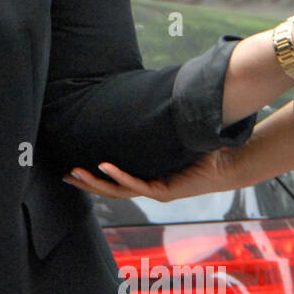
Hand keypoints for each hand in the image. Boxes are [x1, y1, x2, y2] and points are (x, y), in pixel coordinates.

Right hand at [61, 145, 241, 201]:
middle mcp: (149, 188)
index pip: (114, 181)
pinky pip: (136, 184)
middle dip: (86, 183)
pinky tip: (103, 166)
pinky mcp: (165, 191)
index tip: (73, 169)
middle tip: (64, 175)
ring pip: (118, 190)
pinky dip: (119, 176)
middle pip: (110, 190)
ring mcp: (156, 192)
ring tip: (75, 173)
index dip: (93, 177)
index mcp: (148, 178)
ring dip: (95, 182)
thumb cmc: (203, 149)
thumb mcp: (173, 137)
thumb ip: (157, 127)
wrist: (229, 162)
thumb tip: (144, 102)